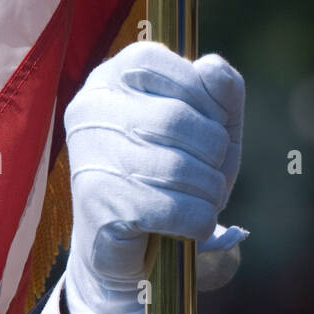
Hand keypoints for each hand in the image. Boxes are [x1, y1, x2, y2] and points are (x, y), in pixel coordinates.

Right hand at [61, 41, 245, 313]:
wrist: (122, 243)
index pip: (184, 73)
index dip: (212, 106)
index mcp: (117, 76)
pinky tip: (191, 223)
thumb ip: (222, 91)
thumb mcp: (209, 124)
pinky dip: (200, 220)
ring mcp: (91, 157)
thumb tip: (214, 69)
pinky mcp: (101, 206)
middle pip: (179, 119)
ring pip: (180, 167)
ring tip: (203, 198)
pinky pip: (175, 209)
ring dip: (211, 190)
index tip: (211, 128)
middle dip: (215, 152)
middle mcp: (93, 108)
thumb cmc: (171, 171)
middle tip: (211, 171)